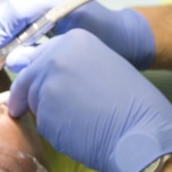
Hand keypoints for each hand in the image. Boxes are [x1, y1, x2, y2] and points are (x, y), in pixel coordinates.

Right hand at [0, 0, 154, 76]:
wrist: (128, 37)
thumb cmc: (111, 44)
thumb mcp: (79, 48)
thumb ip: (47, 52)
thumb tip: (13, 61)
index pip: (13, 10)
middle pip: (2, 14)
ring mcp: (40, 0)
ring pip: (2, 19)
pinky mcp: (38, 12)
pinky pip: (11, 24)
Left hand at [8, 29, 171, 171]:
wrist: (142, 131)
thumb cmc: (132, 102)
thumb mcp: (103, 65)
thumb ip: (73, 64)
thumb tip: (46, 77)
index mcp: (73, 40)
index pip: (40, 56)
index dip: (40, 74)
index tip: (38, 85)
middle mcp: (55, 57)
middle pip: (30, 79)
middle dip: (33, 95)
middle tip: (38, 109)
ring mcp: (48, 86)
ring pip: (35, 102)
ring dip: (49, 113)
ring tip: (80, 119)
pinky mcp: (45, 115)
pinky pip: (43, 124)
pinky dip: (56, 131)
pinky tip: (79, 132)